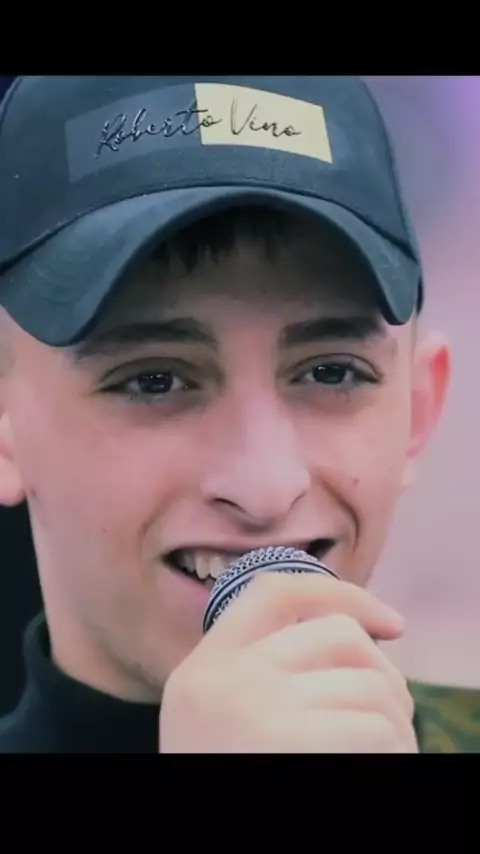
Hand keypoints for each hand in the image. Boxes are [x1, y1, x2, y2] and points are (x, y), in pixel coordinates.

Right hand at [160, 573, 417, 752]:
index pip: (275, 593)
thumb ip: (264, 675)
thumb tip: (362, 634)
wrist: (196, 851)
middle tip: (392, 718)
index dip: (341, 594)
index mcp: (202, 669)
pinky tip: (381, 768)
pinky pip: (377, 730)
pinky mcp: (294, 745)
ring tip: (384, 754)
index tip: (391, 624)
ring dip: (395, 721)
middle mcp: (224, 679)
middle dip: (382, 672)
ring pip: (368, 684)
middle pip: (337, 634)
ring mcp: (257, 710)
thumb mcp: (223, 721)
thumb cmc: (231, 774)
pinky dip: (396, 751)